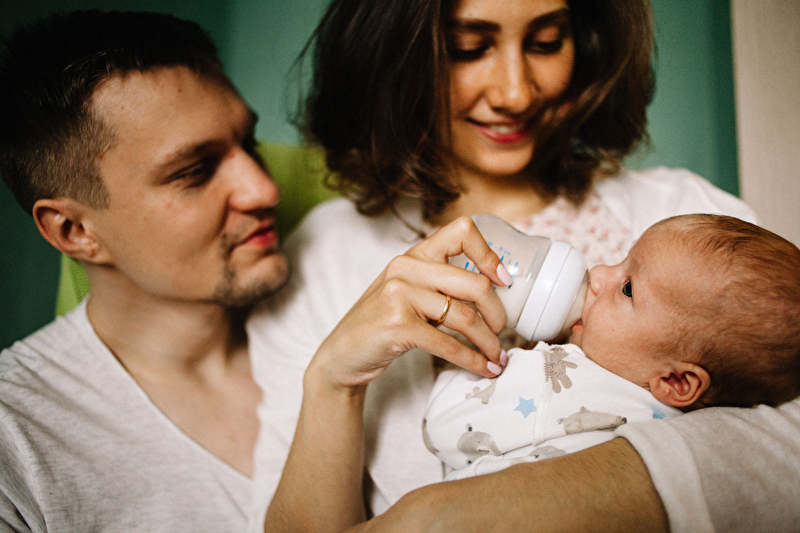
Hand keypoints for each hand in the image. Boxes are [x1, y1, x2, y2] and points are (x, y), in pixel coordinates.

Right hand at [310, 216, 512, 391]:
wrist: (341, 355)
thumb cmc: (382, 324)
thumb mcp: (408, 292)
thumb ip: (440, 285)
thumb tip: (493, 294)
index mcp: (415, 254)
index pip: (462, 231)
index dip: (489, 254)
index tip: (504, 280)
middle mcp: (406, 268)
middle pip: (474, 284)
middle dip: (498, 313)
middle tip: (503, 332)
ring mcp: (400, 295)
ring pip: (465, 317)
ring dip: (489, 342)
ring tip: (498, 357)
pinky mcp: (397, 325)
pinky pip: (448, 344)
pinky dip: (472, 360)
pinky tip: (483, 368)